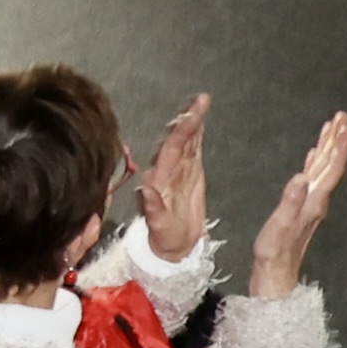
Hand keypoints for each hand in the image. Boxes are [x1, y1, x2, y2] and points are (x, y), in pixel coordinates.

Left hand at [137, 94, 209, 262]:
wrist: (173, 246)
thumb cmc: (165, 237)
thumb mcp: (159, 227)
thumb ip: (152, 208)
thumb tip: (145, 189)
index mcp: (159, 179)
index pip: (170, 150)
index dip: (180, 132)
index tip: (190, 115)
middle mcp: (166, 170)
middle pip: (177, 140)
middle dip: (188, 119)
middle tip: (200, 101)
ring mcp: (177, 170)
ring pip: (185, 141)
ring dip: (192, 121)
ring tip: (201, 102)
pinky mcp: (188, 173)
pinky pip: (192, 149)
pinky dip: (196, 133)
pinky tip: (199, 118)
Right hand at [243, 114, 346, 299]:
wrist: (276, 276)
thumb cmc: (275, 253)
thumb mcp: (280, 226)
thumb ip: (291, 201)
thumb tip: (300, 177)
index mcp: (314, 201)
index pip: (330, 168)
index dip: (337, 146)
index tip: (342, 125)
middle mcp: (317, 200)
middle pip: (331, 164)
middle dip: (336, 140)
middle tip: (340, 117)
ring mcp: (311, 204)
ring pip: (323, 169)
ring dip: (328, 148)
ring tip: (330, 129)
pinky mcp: (302, 208)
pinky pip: (313, 178)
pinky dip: (314, 163)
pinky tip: (311, 157)